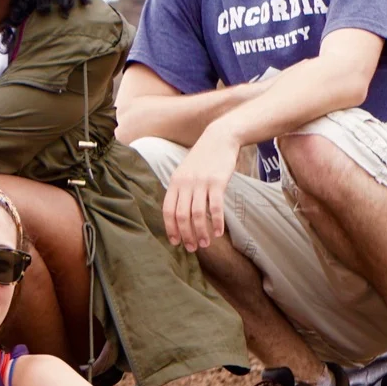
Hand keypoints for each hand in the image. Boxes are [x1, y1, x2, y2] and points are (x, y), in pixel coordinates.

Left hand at [161, 126, 239, 251]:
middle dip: (186, 235)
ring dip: (201, 232)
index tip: (176, 242)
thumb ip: (180, 190)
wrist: (219, 138)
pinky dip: (216, 222)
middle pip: (181, 215)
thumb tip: (178, 214)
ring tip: (205, 244)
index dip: (170, 229)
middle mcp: (185, 183)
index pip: (167, 210)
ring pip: (197, 214)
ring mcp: (201, 183)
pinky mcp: (217, 182)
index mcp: (174, 182)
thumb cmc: (203, 158)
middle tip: (192, 248)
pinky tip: (219, 232)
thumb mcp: (185, 171)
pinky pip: (215, 207)